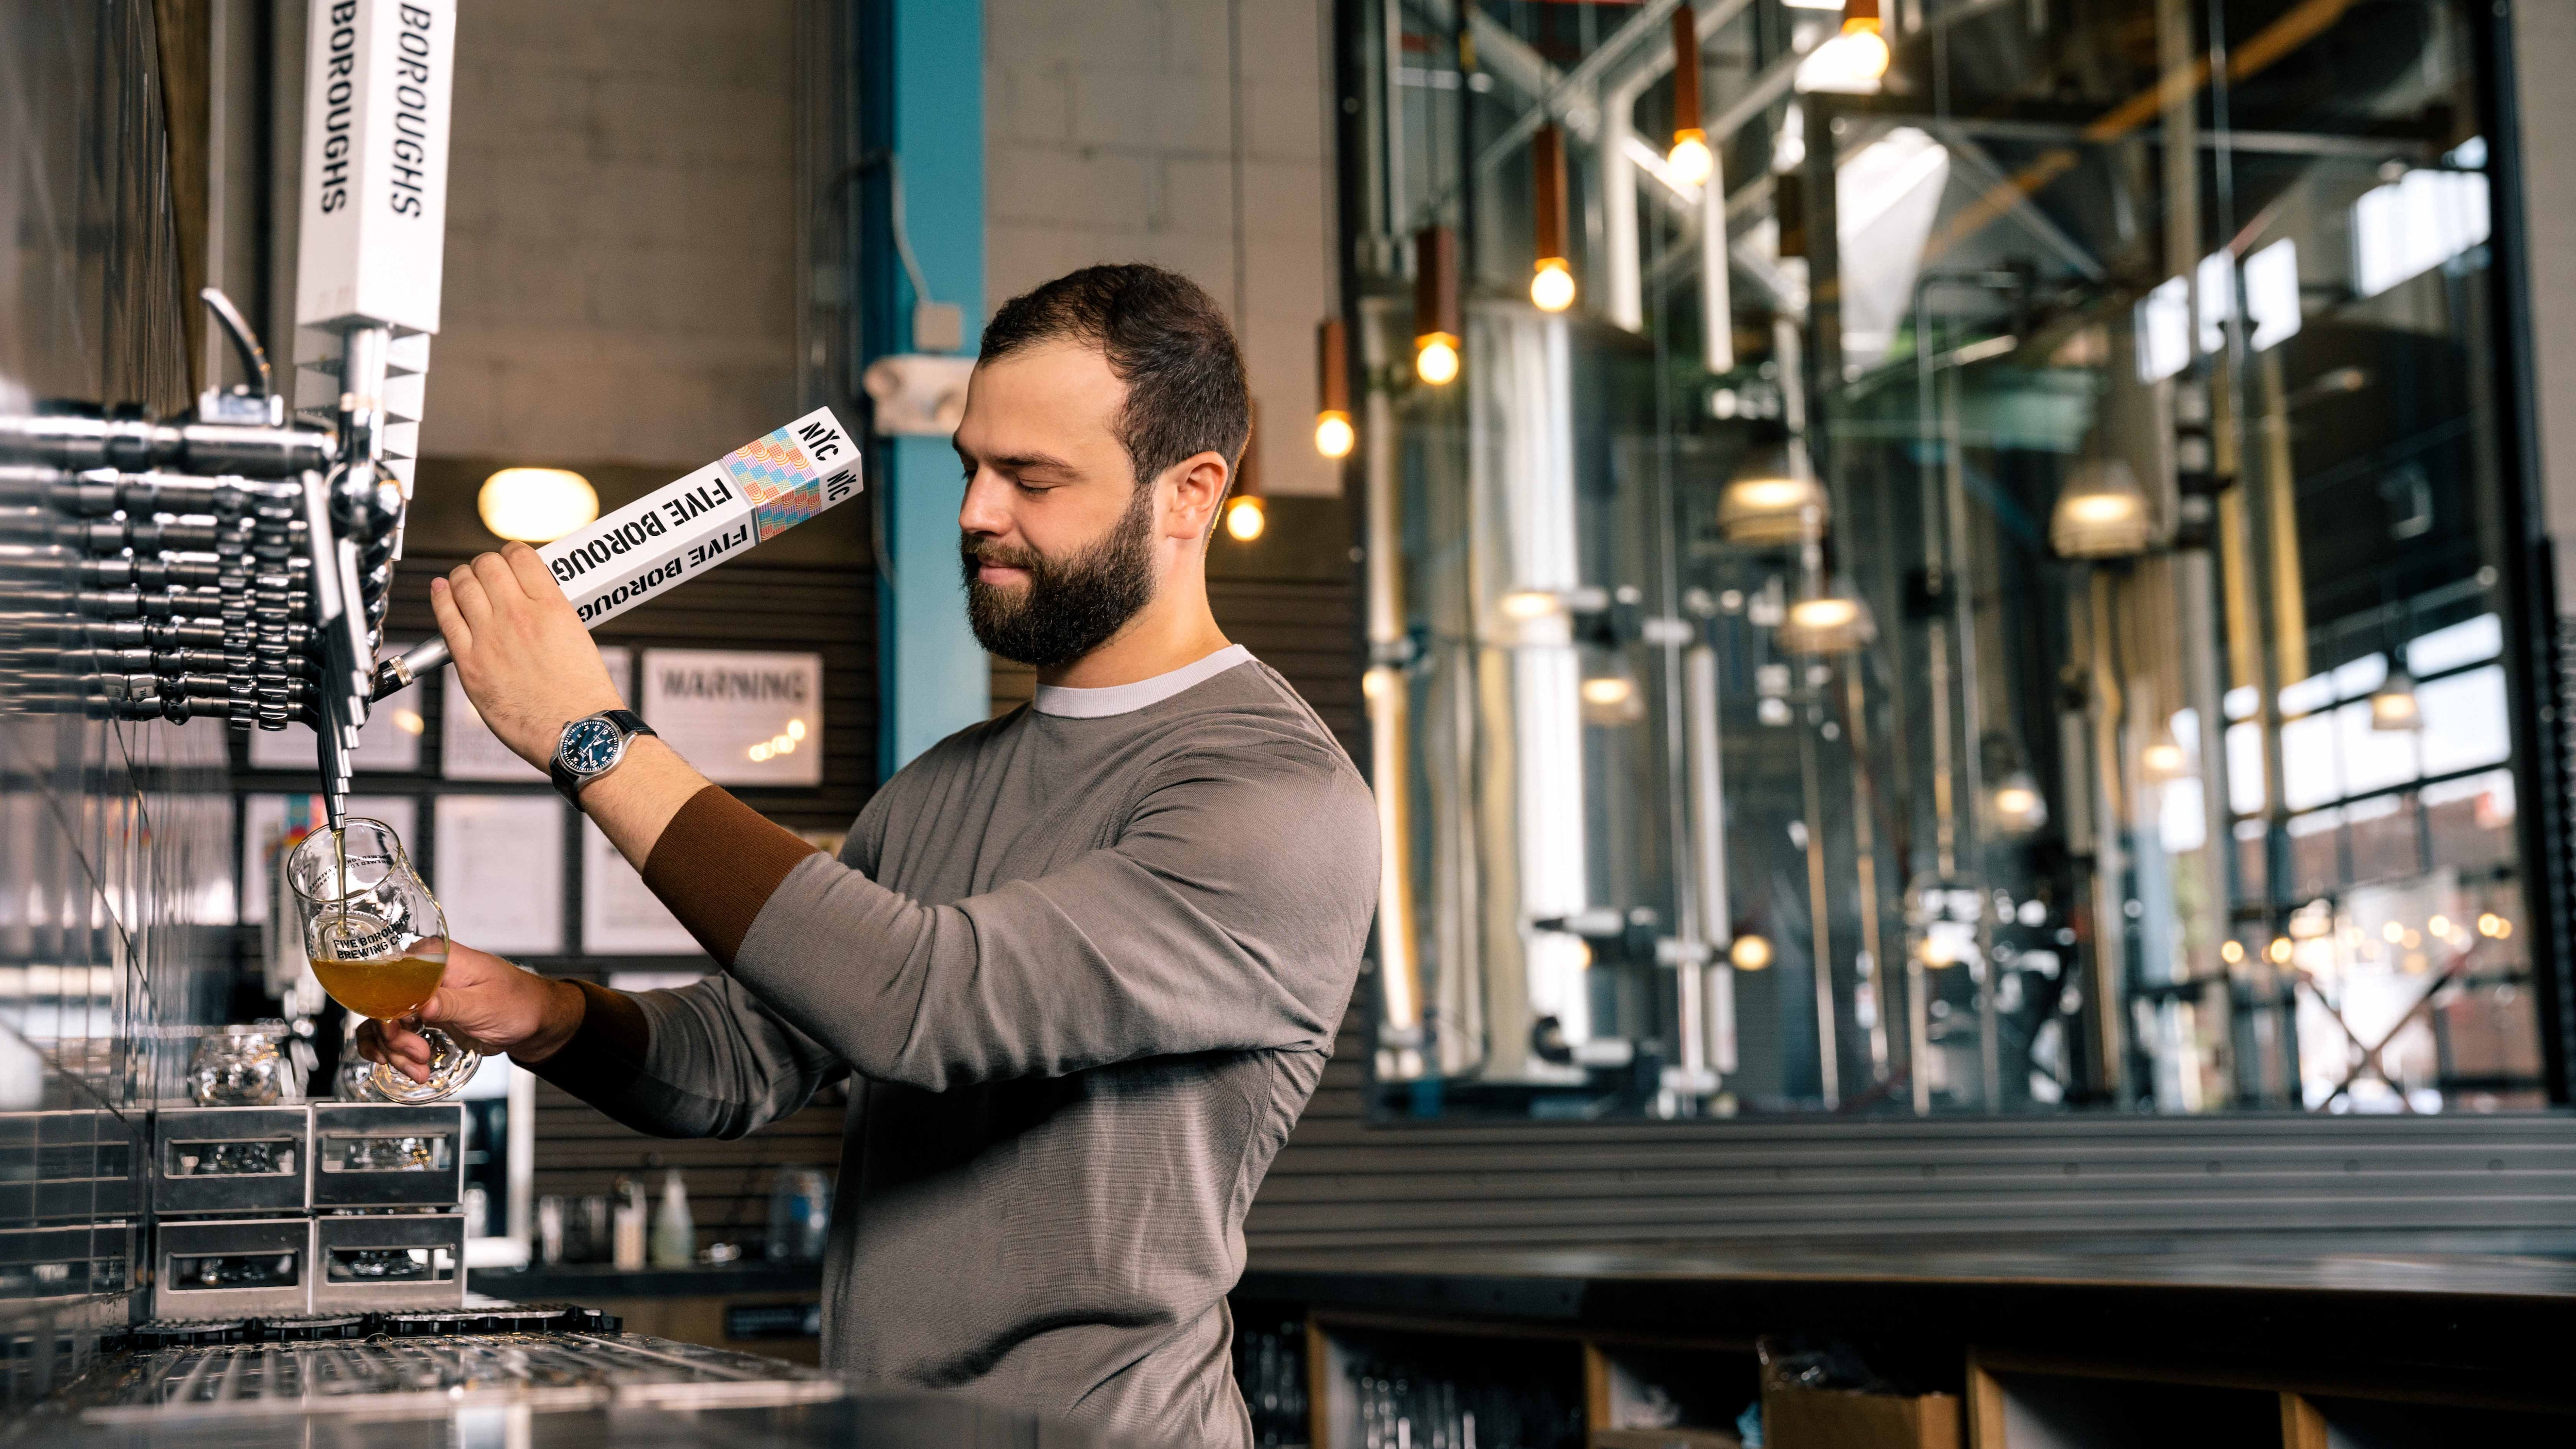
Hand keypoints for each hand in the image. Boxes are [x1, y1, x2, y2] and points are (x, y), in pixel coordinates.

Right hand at [355, 942, 585, 1079]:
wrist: (532, 1021)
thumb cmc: (518, 1002)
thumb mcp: (485, 1004)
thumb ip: (450, 1003)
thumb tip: (421, 1004)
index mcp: (434, 958)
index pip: (390, 980)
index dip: (386, 1010)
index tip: (399, 1034)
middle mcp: (421, 974)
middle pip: (383, 1005)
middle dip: (394, 1038)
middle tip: (418, 1055)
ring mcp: (420, 997)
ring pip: (385, 1024)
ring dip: (395, 1052)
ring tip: (420, 1069)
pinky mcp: (423, 1018)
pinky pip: (394, 1034)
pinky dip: (394, 1053)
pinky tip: (407, 1067)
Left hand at [431, 543, 624, 769]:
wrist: (577, 733)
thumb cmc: (582, 695)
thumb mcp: (577, 637)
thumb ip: (550, 614)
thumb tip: (531, 600)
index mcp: (552, 607)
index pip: (520, 556)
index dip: (512, 552)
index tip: (510, 560)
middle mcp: (519, 615)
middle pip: (487, 565)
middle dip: (486, 564)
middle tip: (487, 574)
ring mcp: (490, 638)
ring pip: (463, 584)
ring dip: (463, 577)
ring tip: (465, 582)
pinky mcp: (469, 663)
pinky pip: (445, 617)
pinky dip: (441, 598)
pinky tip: (441, 591)